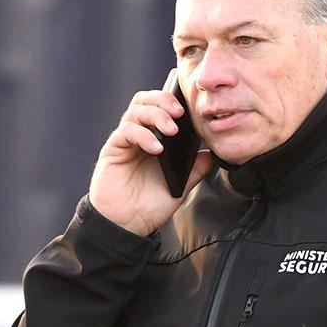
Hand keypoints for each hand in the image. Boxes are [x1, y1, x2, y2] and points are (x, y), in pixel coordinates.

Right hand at [88, 74, 216, 236]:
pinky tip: (156, 149)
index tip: (191, 110)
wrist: (127, 226)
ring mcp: (125, 141)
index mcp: (154, 139)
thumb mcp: (181, 186)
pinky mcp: (113, 150)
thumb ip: (196, 169)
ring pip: (136, 110)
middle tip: (180, 113)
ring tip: (171, 130)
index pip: (160, 107)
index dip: (173, 101)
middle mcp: (138, 136)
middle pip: (145, 100)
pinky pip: (126, 131)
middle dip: (164, 100)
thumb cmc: (149, 206)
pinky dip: (143, 135)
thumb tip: (214, 154)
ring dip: (156, 115)